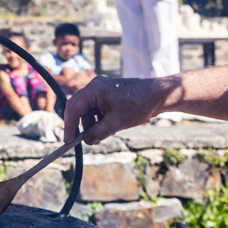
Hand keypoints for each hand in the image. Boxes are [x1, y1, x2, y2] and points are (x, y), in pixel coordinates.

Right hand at [63, 76, 178, 144]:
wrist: (158, 95)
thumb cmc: (139, 105)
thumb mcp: (116, 123)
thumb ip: (98, 133)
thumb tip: (86, 141)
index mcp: (94, 90)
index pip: (74, 109)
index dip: (69, 127)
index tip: (68, 141)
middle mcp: (95, 87)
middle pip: (76, 107)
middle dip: (77, 125)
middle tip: (77, 141)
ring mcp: (101, 89)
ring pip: (86, 110)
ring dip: (89, 124)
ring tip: (98, 137)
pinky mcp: (107, 94)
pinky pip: (95, 108)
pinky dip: (97, 120)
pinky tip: (106, 129)